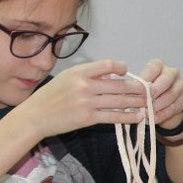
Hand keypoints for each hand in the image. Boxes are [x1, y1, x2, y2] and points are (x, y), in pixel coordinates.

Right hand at [18, 59, 148, 137]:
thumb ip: (88, 75)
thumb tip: (112, 76)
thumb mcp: (67, 78)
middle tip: (149, 90)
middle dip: (138, 88)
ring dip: (137, 103)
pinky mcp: (87, 118)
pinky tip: (137, 117)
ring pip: (120, 101)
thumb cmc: (50, 96)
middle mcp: (84, 85)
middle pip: (120, 84)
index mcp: (79, 72)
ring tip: (148, 103)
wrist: (34, 116)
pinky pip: (113, 117)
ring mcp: (86, 102)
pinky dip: (128, 117)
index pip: (108, 64)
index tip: (128, 72)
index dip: (122, 68)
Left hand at [135, 58, 182, 127]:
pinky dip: (164, 114)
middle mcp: (172, 72)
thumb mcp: (137, 87)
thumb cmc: (144, 92)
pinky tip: (154, 118)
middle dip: (155, 91)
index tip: (139, 90)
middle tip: (145, 101)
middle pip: (167, 79)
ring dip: (158, 105)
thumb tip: (119, 90)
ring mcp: (180, 85)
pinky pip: (175, 106)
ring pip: (172, 94)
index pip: (154, 68)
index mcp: (159, 65)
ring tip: (147, 113)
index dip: (146, 78)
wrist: (159, 104)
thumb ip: (132, 87)